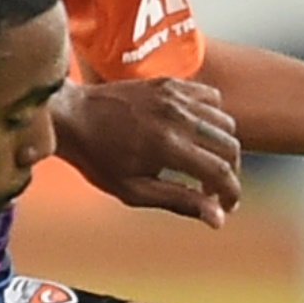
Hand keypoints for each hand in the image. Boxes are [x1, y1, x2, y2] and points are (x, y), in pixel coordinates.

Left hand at [50, 77, 243, 227]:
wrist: (72, 115)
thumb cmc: (98, 158)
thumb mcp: (134, 191)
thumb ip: (179, 201)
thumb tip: (218, 219)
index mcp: (168, 147)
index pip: (221, 171)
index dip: (232, 193)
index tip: (227, 207)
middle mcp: (177, 117)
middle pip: (229, 146)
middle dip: (230, 173)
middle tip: (215, 190)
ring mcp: (175, 96)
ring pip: (224, 121)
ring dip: (223, 146)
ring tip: (206, 163)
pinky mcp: (170, 83)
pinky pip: (210, 97)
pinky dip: (213, 117)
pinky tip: (196, 133)